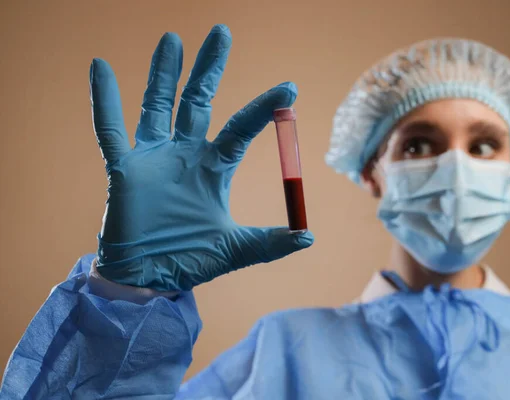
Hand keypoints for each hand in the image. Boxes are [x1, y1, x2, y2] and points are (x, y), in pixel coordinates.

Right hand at [89, 25, 313, 290]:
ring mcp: (153, 158)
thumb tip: (308, 238)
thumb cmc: (190, 260)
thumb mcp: (235, 249)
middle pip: (198, 101)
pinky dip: (105, 100)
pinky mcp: (124, 169)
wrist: (148, 279)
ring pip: (157, 105)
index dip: (264, 109)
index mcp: (214, 168)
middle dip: (209, 69)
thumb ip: (270, 243)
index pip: (241, 128)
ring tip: (173, 38)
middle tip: (221, 32)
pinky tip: (100, 66)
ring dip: (163, 72)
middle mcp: (185, 155)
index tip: (290, 89)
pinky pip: (110, 130)